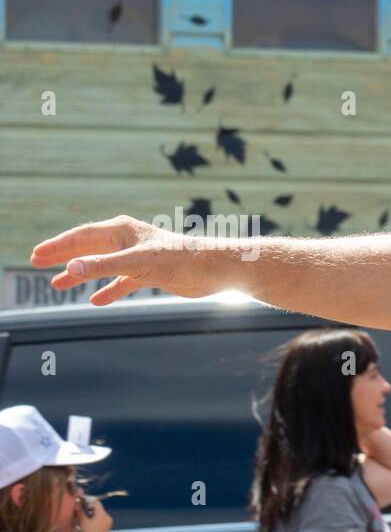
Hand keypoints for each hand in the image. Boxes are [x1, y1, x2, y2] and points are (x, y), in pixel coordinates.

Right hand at [31, 215, 231, 305]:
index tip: (36, 256)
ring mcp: (138, 257)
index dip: (57, 246)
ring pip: (102, 266)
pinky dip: (109, 290)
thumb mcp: (136, 263)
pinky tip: (96, 301)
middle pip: (87, 248)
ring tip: (58, 287)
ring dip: (81, 275)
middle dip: (63, 257)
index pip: (81, 236)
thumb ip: (102, 266)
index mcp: (121, 230)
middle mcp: (127, 240)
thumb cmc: (178, 258)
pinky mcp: (150, 273)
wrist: (213, 270)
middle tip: (36, 263)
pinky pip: (122, 282)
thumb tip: (70, 270)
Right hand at [78, 493, 112, 531]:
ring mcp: (108, 521)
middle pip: (98, 508)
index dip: (88, 500)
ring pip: (100, 513)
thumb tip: (76, 504)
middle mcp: (107, 516)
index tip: (81, 500)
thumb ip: (80, 512)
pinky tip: (89, 520)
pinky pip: (101, 518)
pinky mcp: (108, 526)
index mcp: (102, 514)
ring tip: (84, 514)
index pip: (96, 502)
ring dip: (92, 512)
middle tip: (81, 507)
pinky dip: (95, 517)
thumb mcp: (83, 522)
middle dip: (90, 506)